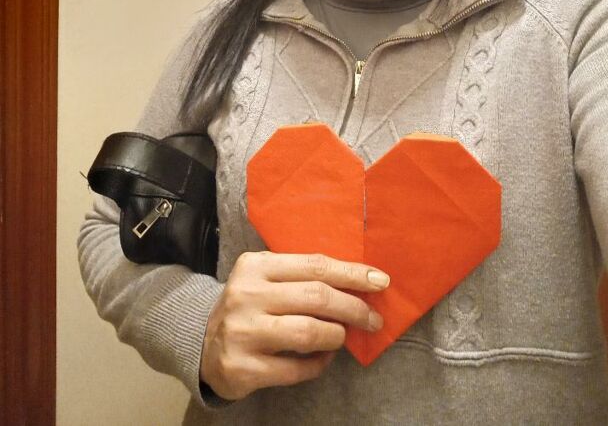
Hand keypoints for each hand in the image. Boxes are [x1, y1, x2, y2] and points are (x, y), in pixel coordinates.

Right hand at [200, 251, 389, 399]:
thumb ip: (302, 277)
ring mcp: (243, 332)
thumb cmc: (249, 305)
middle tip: (373, 318)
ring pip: (308, 333)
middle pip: (316, 297)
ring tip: (343, 337)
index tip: (380, 281)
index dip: (352, 274)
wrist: (201, 342)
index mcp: (256, 266)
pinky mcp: (243, 368)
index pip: (314, 265)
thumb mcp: (266, 278)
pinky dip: (318, 365)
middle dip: (353, 307)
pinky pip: (296, 369)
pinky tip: (322, 358)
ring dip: (336, 336)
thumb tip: (358, 284)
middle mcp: (247, 295)